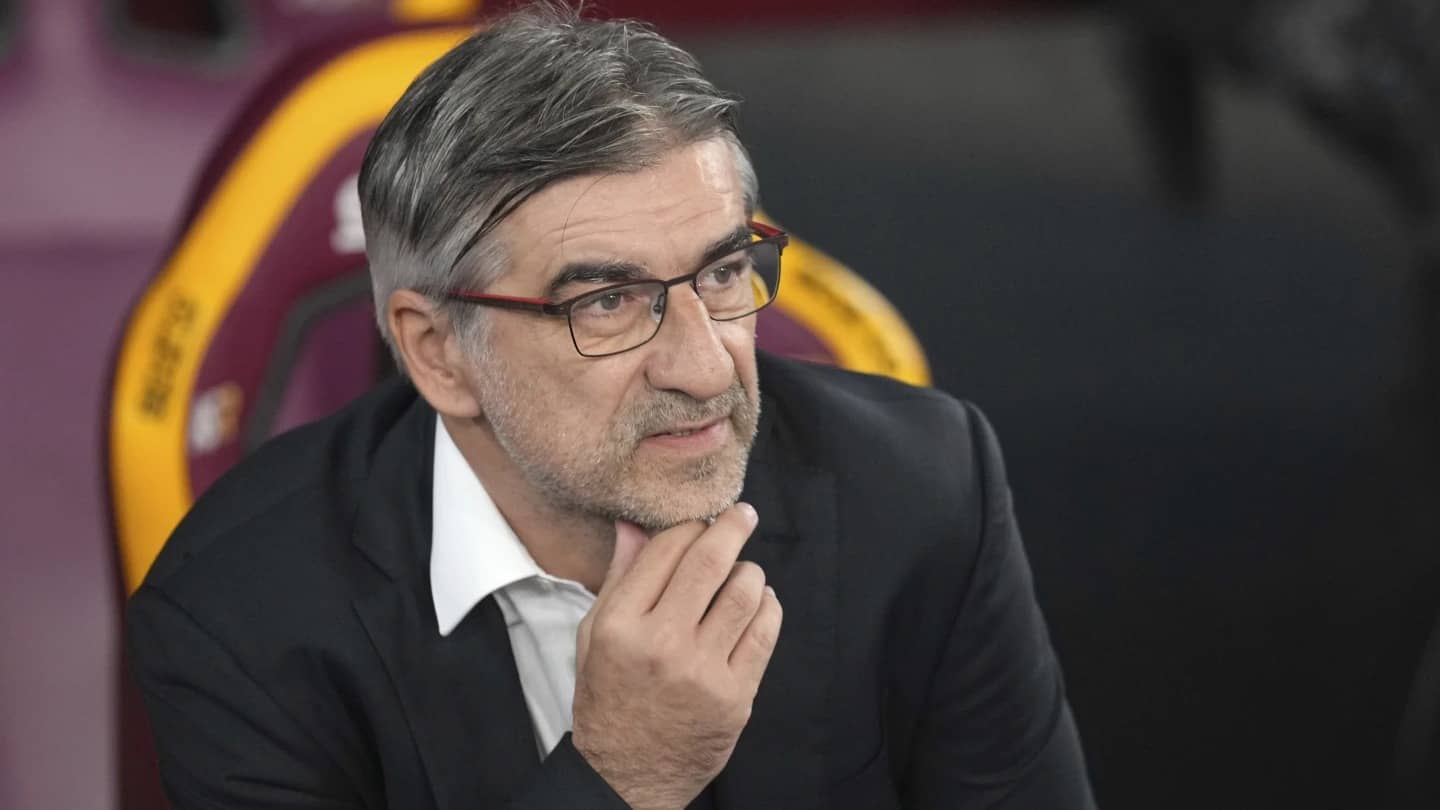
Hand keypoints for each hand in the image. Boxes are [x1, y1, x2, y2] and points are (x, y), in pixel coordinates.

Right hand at [571, 504, 782, 809]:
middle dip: (732, 528)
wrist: (627, 775)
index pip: (665, 550)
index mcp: (620, 625)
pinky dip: (768, 607)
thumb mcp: (594, 636)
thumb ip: (618, 577)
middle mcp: (661, 644)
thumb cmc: (609, 699)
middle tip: (743, 516)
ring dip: (750, 572)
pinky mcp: (735, 695)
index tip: (702, 519)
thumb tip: (634, 524)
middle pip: (710, 562)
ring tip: (743, 574)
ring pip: (745, 592)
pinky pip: (765, 632)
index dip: (689, 526)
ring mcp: (702, 671)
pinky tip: (759, 604)